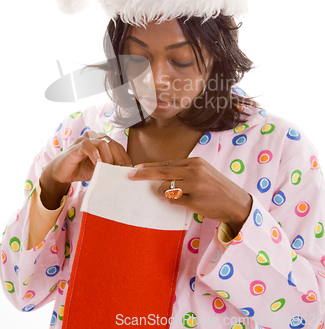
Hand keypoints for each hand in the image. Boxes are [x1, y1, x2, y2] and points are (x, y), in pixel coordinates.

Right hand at [48, 130, 132, 184]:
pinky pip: (88, 146)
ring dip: (108, 157)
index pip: (118, 147)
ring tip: (108, 168)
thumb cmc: (81, 169)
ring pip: (103, 143)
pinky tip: (97, 164)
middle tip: (120, 171)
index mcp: (102, 141)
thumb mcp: (99, 169)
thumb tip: (126, 172)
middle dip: (118, 158)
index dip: (124, 158)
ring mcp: (85, 140)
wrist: (61, 173)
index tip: (128, 170)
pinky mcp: (76, 146)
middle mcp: (95, 137)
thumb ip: (110, 167)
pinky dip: (95, 155)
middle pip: (113, 144)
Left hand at [128, 157, 251, 236]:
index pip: (166, 163)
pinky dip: (174, 203)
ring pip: (165, 188)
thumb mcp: (203, 173)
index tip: (136, 168)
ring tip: (180, 196)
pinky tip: (187, 203)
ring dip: (164, 193)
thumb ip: (184, 172)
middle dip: (144, 174)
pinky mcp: (195, 201)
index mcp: (195, 162)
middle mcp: (194, 171)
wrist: (236, 203)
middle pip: (162, 171)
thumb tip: (160, 176)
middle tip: (130, 175)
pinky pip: (173, 201)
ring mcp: (194, 186)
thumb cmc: (217, 188)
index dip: (149, 166)